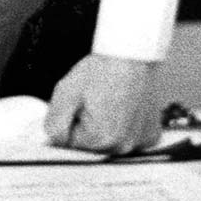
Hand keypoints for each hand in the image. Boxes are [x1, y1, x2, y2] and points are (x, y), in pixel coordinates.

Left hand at [44, 54, 162, 156]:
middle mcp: (122, 146)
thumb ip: (53, 123)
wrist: (133, 53)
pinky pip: (129, 138)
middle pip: (89, 146)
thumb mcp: (66, 92)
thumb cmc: (104, 69)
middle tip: (93, 101)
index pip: (69, 143)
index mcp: (100, 139)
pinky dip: (124, 127)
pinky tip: (122, 108)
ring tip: (109, 102)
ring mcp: (139, 142)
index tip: (77, 104)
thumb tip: (49, 142)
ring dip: (104, 127)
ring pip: (108, 142)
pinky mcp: (150, 134)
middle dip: (85, 126)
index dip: (68, 121)